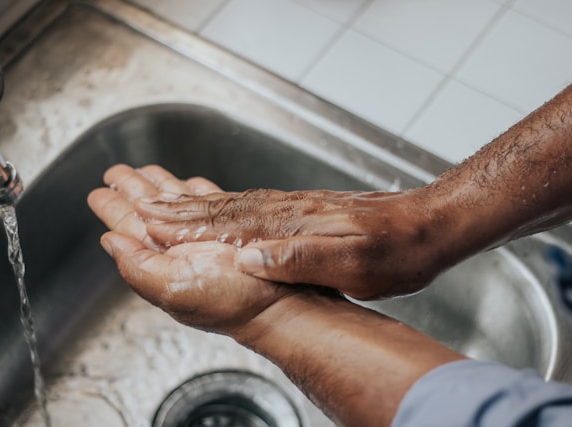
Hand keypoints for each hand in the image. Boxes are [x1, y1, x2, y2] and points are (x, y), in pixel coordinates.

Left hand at [87, 164, 292, 334]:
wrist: (278, 303)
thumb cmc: (231, 302)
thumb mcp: (172, 288)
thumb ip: (137, 266)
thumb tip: (109, 241)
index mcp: (162, 259)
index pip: (129, 227)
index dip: (112, 207)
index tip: (99, 191)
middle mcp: (182, 247)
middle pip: (149, 210)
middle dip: (133, 188)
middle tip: (118, 171)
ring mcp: (208, 237)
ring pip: (178, 203)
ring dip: (161, 186)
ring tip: (146, 171)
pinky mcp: (234, 229)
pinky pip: (211, 203)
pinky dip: (198, 192)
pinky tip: (191, 184)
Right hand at [134, 186, 448, 298]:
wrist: (429, 226)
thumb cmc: (395, 251)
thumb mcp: (351, 265)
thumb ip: (298, 259)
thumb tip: (247, 258)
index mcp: (291, 227)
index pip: (227, 227)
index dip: (186, 227)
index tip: (150, 224)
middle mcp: (287, 212)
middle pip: (222, 210)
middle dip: (179, 209)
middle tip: (142, 204)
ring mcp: (296, 209)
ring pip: (235, 205)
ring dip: (197, 205)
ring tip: (167, 200)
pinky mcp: (307, 211)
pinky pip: (255, 205)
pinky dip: (227, 205)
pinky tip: (221, 206)